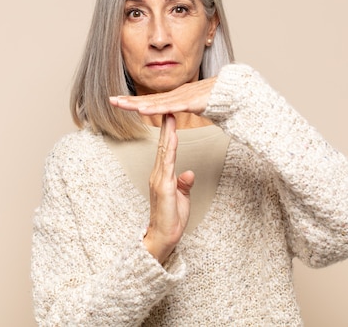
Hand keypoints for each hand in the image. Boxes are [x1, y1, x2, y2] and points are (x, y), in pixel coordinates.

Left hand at [109, 77, 216, 115]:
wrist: (236, 92)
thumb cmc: (220, 99)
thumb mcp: (199, 105)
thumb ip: (188, 107)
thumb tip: (181, 110)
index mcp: (179, 97)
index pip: (153, 100)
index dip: (136, 101)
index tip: (120, 102)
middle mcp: (178, 95)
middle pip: (149, 99)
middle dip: (129, 100)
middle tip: (111, 100)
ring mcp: (184, 97)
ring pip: (156, 102)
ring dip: (137, 104)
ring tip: (121, 104)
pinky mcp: (191, 102)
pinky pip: (170, 106)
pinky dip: (156, 108)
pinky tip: (143, 109)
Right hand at [143, 114, 193, 263]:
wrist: (163, 237)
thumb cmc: (171, 220)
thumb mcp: (181, 198)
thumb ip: (184, 184)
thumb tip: (189, 173)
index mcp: (162, 176)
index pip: (166, 151)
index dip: (168, 135)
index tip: (171, 119)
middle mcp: (158, 175)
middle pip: (163, 147)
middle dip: (166, 128)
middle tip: (168, 109)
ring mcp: (159, 180)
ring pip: (164, 152)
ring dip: (168, 133)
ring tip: (170, 117)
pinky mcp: (164, 187)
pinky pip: (168, 164)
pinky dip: (171, 149)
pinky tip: (173, 138)